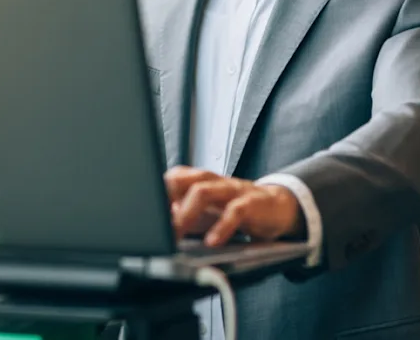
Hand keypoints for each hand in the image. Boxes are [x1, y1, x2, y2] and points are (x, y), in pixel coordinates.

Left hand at [164, 166, 305, 246]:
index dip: (155, 193)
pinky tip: (212, 242)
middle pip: (182, 180)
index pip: (170, 178)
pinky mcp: (251, 203)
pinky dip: (222, 227)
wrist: (277, 207)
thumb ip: (182, 215)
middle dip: (164, 200)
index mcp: (199, 180)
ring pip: (203, 191)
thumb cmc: (235, 210)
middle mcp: (213, 181)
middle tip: (153, 225)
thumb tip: (155, 226)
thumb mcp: (206, 213)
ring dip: (186, 214)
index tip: (142, 214)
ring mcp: (232, 189)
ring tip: (176, 234)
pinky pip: (234, 211)